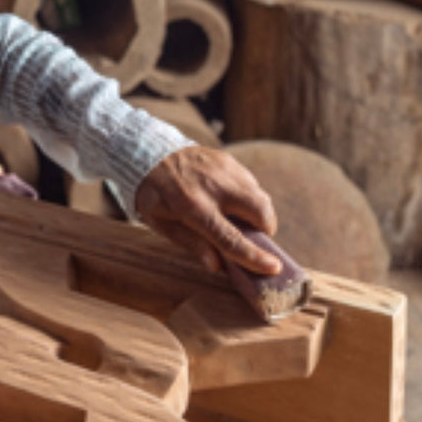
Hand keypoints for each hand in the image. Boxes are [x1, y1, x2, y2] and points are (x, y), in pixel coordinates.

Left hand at [134, 145, 281, 275]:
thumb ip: (192, 244)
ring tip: (242, 219)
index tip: (273, 267)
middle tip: (255, 236)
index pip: (230, 237)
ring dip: (259, 212)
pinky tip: (233, 201)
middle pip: (259, 210)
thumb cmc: (154, 196)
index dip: (254, 256)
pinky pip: (251, 182)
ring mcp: (223, 169)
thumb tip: (218, 266)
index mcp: (192, 208)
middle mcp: (213, 187)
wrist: (148, 154)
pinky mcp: (228, 160)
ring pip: (260, 195)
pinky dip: (249, 196)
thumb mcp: (162, 225)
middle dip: (266, 228)